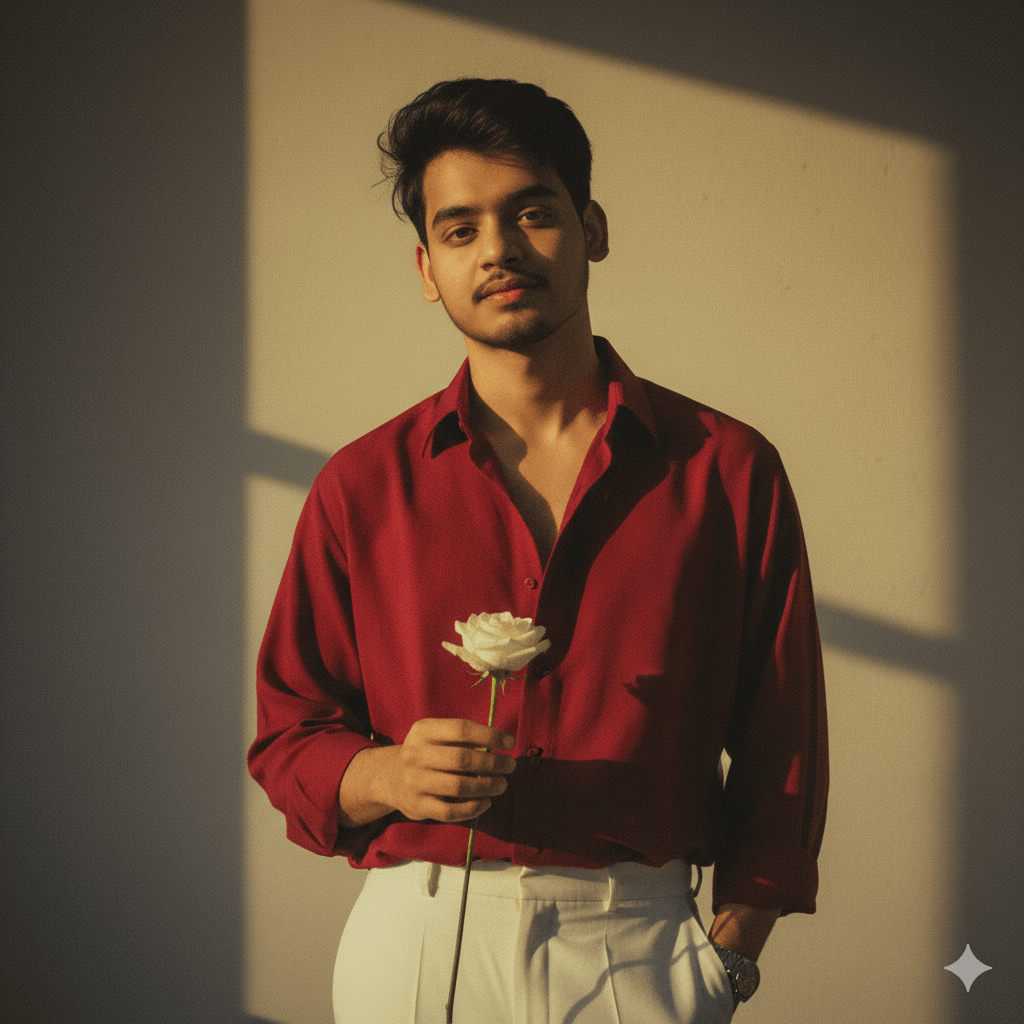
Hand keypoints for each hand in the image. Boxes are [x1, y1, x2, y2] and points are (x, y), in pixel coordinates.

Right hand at [339, 718, 515, 826]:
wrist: (390, 777)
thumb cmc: (426, 753)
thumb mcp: (436, 736)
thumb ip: (462, 738)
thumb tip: (500, 745)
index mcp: (423, 731)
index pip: (461, 729)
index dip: (489, 735)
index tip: (509, 743)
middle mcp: (415, 754)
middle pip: (462, 759)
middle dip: (492, 763)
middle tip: (510, 766)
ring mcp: (415, 782)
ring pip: (459, 786)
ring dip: (487, 786)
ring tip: (502, 784)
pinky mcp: (417, 806)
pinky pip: (451, 811)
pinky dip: (473, 808)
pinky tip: (486, 802)